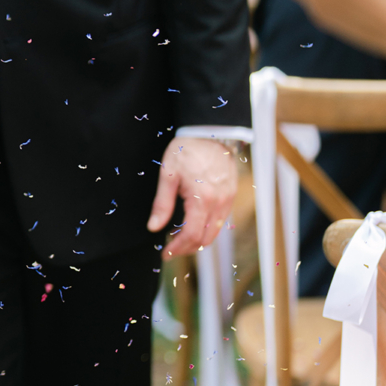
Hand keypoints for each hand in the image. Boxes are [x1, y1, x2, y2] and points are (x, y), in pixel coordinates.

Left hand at [147, 136, 237, 258]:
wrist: (209, 132)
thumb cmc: (186, 150)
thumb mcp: (167, 175)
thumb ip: (162, 204)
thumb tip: (154, 227)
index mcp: (202, 199)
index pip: (191, 235)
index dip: (177, 248)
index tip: (165, 253)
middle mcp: (219, 202)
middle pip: (205, 239)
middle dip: (187, 248)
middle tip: (171, 249)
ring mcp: (228, 199)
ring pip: (215, 232)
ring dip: (198, 240)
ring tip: (180, 239)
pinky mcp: (231, 195)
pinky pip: (220, 220)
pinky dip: (207, 228)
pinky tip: (194, 224)